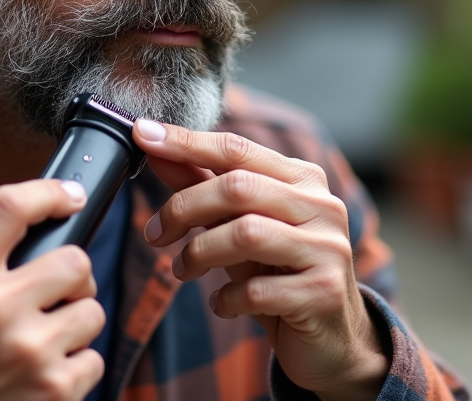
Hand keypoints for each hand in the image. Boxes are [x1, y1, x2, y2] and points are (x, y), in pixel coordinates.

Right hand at [0, 179, 105, 400]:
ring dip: (75, 328)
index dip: (48, 193)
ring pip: (92, 311)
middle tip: (53, 297)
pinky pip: (94, 359)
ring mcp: (28, 349)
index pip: (8, 207)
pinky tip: (42, 378)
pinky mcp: (55, 388)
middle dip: (72, 279)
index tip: (69, 196)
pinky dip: (76, 370)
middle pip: (74, 260)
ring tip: (42, 344)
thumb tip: (21, 224)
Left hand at [133, 119, 388, 400]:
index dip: (186, 142)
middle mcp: (321, 205)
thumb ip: (200, 183)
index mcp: (302, 178)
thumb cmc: (277, 270)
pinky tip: (221, 303)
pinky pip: (257, 290)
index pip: (237, 148)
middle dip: (184, 208)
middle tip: (155, 234)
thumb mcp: (236, 224)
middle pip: (237, 188)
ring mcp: (328, 248)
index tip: (142, 135)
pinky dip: (225, 298)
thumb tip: (153, 146)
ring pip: (246, 234)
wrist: (330, 337)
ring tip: (181, 270)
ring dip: (199, 253)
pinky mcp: (324, 291)